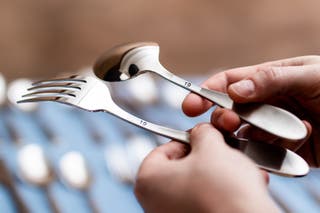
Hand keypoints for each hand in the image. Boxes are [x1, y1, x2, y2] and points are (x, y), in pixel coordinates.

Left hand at [135, 124, 277, 212]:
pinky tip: (242, 187)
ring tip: (239, 170)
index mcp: (148, 180)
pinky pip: (205, 202)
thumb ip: (202, 134)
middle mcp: (154, 202)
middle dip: (209, 158)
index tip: (204, 138)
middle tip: (224, 152)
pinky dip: (222, 192)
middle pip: (181, 167)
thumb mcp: (212, 149)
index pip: (164, 149)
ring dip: (220, 174)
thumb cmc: (223, 192)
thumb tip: (202, 133)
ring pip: (197, 184)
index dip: (187, 139)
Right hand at [183, 55, 319, 166]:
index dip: (207, 92)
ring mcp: (275, 128)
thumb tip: (234, 89)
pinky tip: (286, 150)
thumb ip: (272, 79)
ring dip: (247, 139)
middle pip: (232, 111)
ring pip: (245, 135)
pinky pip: (265, 153)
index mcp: (270, 79)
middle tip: (227, 125)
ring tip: (262, 140)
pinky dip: (269, 154)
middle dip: (224, 118)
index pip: (230, 83)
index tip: (191, 105)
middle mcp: (268, 104)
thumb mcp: (312, 75)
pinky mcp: (285, 150)